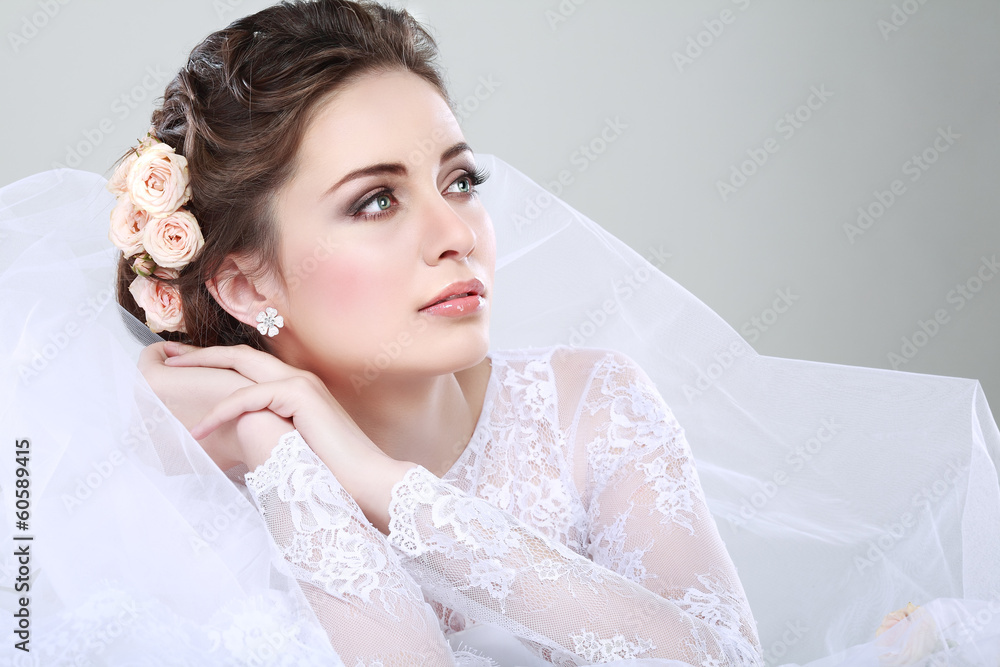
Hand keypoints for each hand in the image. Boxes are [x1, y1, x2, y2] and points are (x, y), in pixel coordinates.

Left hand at [163, 342, 416, 531]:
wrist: (366, 481)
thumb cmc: (333, 474)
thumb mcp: (292, 447)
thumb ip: (269, 432)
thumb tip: (238, 441)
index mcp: (297, 388)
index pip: (249, 367)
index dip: (214, 364)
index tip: (183, 368)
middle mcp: (299, 378)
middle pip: (238, 355)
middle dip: (200, 354)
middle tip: (167, 356)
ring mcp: (301, 383)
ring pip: (240, 366)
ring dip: (202, 371)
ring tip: (170, 378)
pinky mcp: (300, 395)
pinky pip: (249, 396)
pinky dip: (222, 411)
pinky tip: (200, 428)